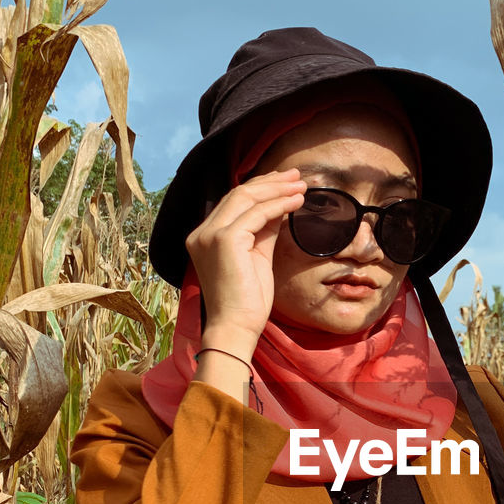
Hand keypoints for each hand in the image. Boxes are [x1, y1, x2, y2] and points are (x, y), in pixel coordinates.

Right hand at [185, 168, 305, 359]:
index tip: (284, 182)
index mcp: (205, 237)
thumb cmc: (247, 301)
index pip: (233, 202)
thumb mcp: (257, 257)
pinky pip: (256, 214)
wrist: (236, 327)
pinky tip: (296, 202)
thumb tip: (280, 207)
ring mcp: (210, 235)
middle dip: (270, 182)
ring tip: (301, 186)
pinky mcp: (224, 241)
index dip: (261, 187)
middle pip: (239, 194)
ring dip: (277, 190)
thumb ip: (264, 231)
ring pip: (246, 199)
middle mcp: (202, 233)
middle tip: (296, 176)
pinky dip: (278, 205)